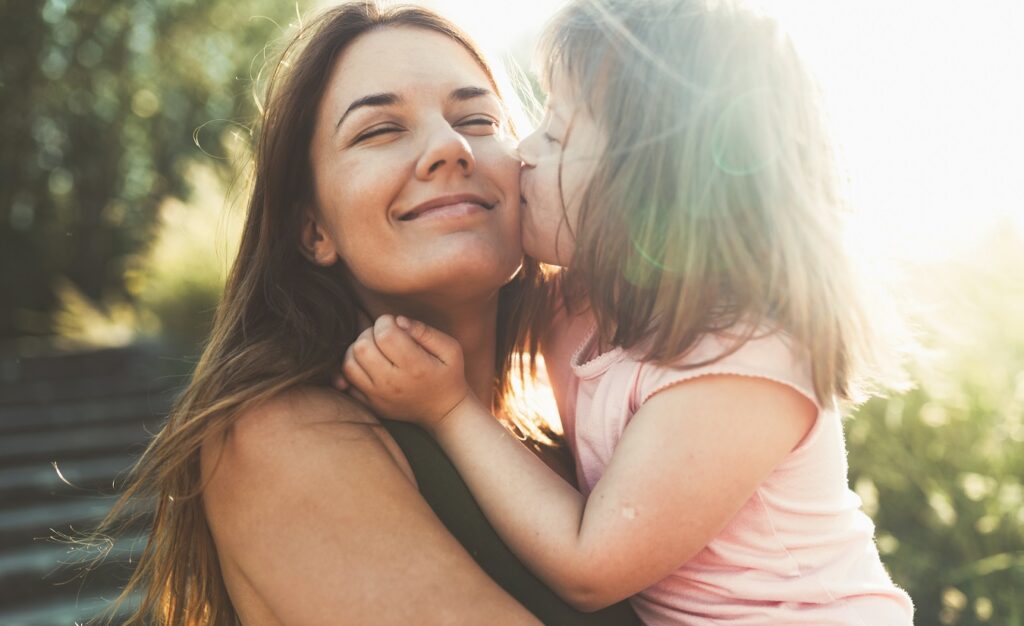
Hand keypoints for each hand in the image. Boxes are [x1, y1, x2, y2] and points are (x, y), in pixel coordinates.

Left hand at [342, 315, 473, 428]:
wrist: (444, 412)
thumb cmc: (448, 375)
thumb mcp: (450, 349)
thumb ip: (425, 331)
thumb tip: (399, 321)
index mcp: (415, 366)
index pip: (385, 335)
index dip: (386, 322)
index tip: (396, 325)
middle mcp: (393, 383)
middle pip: (362, 347)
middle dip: (369, 333)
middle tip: (384, 336)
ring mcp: (378, 396)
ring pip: (349, 363)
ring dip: (358, 350)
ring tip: (375, 349)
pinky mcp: (370, 405)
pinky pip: (347, 383)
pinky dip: (352, 369)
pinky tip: (368, 365)